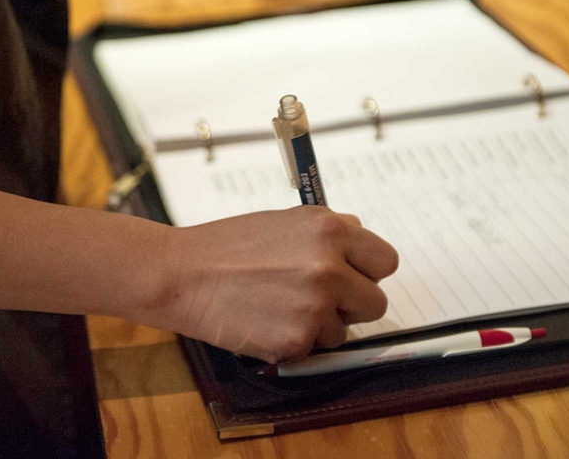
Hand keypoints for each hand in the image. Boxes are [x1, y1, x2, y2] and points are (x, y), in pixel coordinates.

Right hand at [163, 206, 397, 362]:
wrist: (183, 274)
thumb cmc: (228, 245)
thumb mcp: (287, 220)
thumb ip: (330, 233)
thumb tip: (361, 245)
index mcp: (331, 231)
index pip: (385, 261)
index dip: (368, 272)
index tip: (354, 277)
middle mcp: (329, 267)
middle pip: (375, 302)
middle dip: (351, 304)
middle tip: (318, 298)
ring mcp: (314, 307)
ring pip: (344, 330)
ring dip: (320, 325)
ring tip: (279, 305)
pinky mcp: (296, 340)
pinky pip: (313, 349)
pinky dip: (293, 342)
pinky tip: (266, 320)